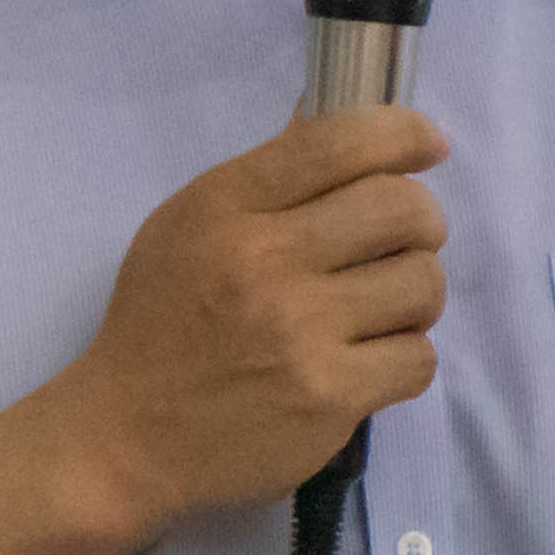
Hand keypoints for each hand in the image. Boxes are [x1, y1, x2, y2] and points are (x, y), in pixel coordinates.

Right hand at [48, 107, 451, 530]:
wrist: (126, 436)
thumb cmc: (160, 322)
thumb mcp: (188, 225)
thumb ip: (265, 177)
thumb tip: (328, 118)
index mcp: (228, 207)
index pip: (341, 143)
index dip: (404, 133)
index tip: (428, 146)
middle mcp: (266, 261)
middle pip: (403, 210)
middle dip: (422, 221)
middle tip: (403, 243)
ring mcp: (301, 333)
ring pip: (423, 285)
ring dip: (414, 295)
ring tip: (381, 309)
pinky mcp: (329, 398)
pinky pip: (418, 358)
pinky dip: (404, 358)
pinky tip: (367, 361)